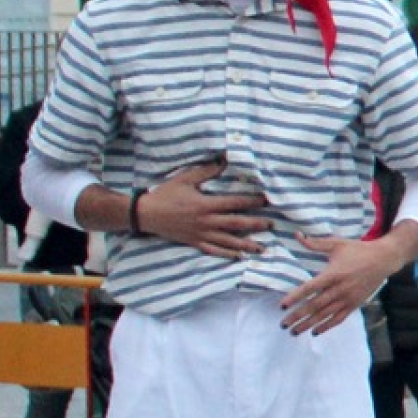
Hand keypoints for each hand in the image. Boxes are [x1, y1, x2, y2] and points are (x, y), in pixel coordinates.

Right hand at [142, 161, 273, 258]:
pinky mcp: (194, 243)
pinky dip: (227, 254)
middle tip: (272, 224)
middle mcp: (206, 222)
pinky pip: (214, 250)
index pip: (235, 203)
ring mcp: (200, 235)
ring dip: (247, 244)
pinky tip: (239, 257)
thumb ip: (206, 171)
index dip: (252, 202)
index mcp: (205, 205)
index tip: (266, 200)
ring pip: (228, 241)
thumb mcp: (185, 179)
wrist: (146, 214)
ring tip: (262, 247)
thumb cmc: (166, 194)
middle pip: (236, 224)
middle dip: (256, 224)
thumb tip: (224, 160)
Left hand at [280, 231, 412, 334]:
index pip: (310, 288)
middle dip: (297, 316)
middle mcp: (339, 289)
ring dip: (308, 324)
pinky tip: (315, 332)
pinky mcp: (354, 304)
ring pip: (325, 315)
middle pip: (314, 306)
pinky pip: (338, 318)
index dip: (295, 297)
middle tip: (282, 324)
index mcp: (333, 274)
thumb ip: (315, 243)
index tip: (282, 306)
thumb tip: (297, 235)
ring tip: (294, 332)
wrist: (384, 259)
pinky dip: (327, 326)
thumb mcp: (337, 244)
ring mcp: (348, 298)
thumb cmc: (358, 250)